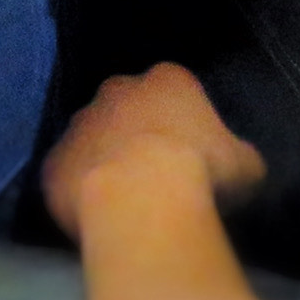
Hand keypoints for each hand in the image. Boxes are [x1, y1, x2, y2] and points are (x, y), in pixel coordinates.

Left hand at [43, 64, 264, 244]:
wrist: (141, 199)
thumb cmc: (201, 172)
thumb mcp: (246, 165)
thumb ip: (239, 156)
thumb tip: (238, 165)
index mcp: (167, 81)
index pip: (175, 90)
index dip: (183, 122)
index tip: (191, 154)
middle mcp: (117, 91)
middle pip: (127, 107)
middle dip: (136, 133)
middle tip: (155, 174)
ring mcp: (79, 124)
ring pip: (91, 139)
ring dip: (104, 160)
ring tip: (125, 201)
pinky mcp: (53, 162)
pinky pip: (67, 176)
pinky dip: (79, 193)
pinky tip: (97, 218)